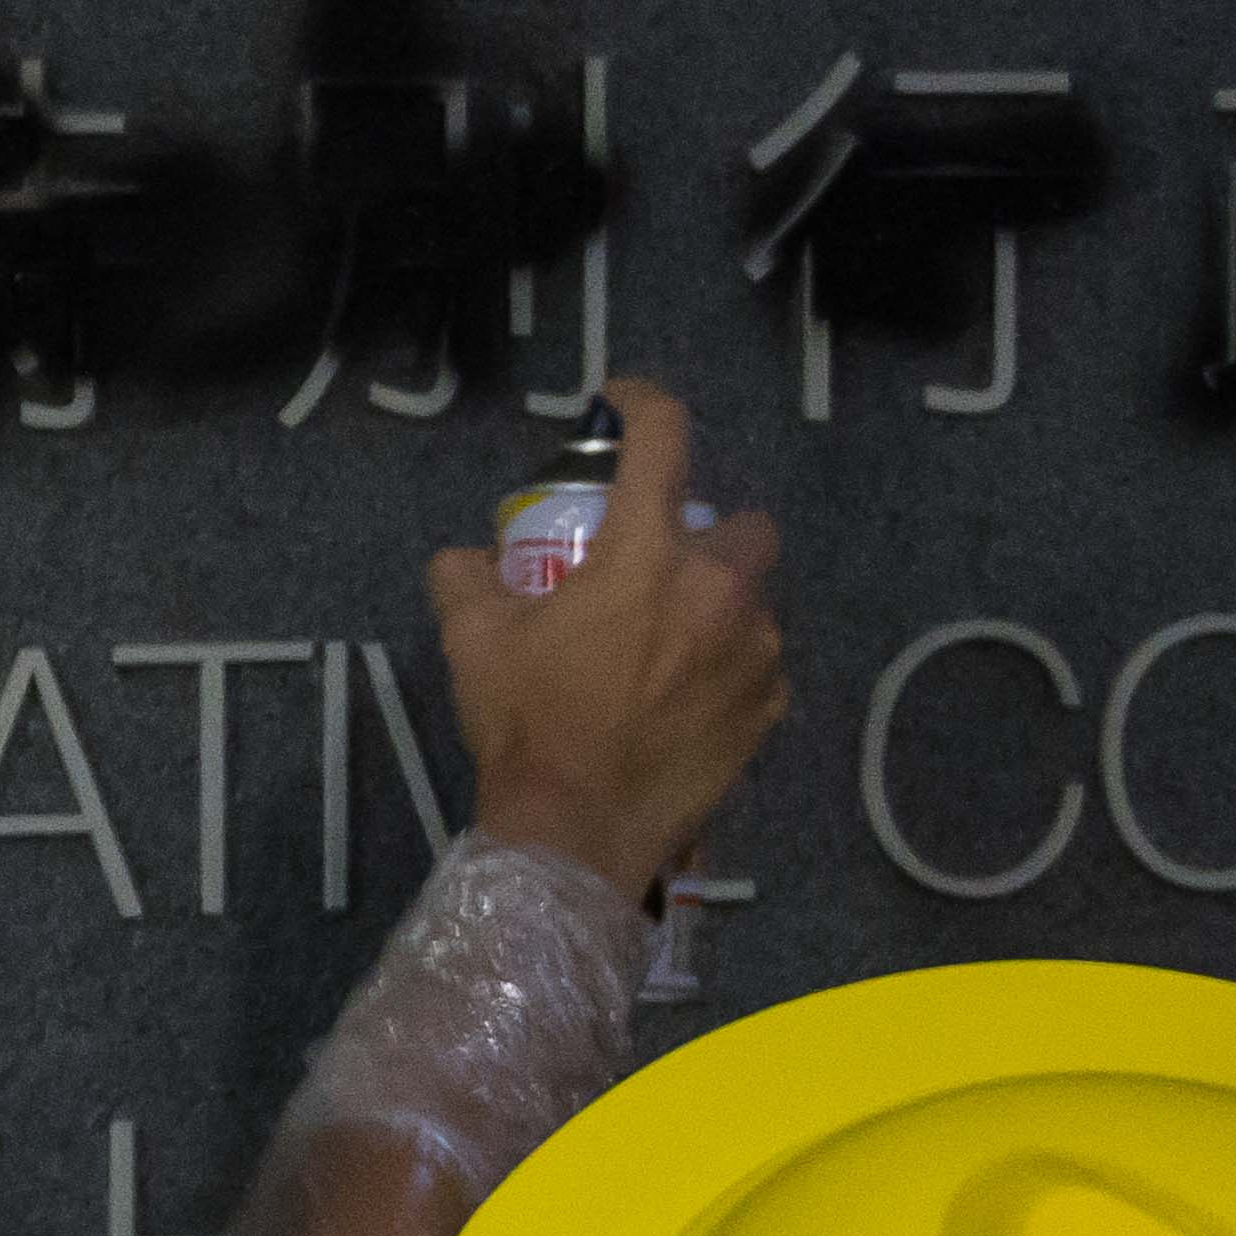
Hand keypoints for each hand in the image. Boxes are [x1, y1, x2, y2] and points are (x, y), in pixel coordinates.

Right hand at [426, 378, 787, 901]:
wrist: (578, 831)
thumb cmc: (528, 725)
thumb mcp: (474, 641)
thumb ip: (466, 578)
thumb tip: (467, 558)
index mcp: (646, 555)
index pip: (662, 440)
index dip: (642, 403)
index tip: (621, 403)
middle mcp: (718, 591)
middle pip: (745, 526)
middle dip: (711, 536)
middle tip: (661, 569)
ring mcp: (755, 654)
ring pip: (755, 603)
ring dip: (719, 610)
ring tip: (669, 648)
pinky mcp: (769, 711)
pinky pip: (758, 668)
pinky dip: (726, 671)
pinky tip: (684, 702)